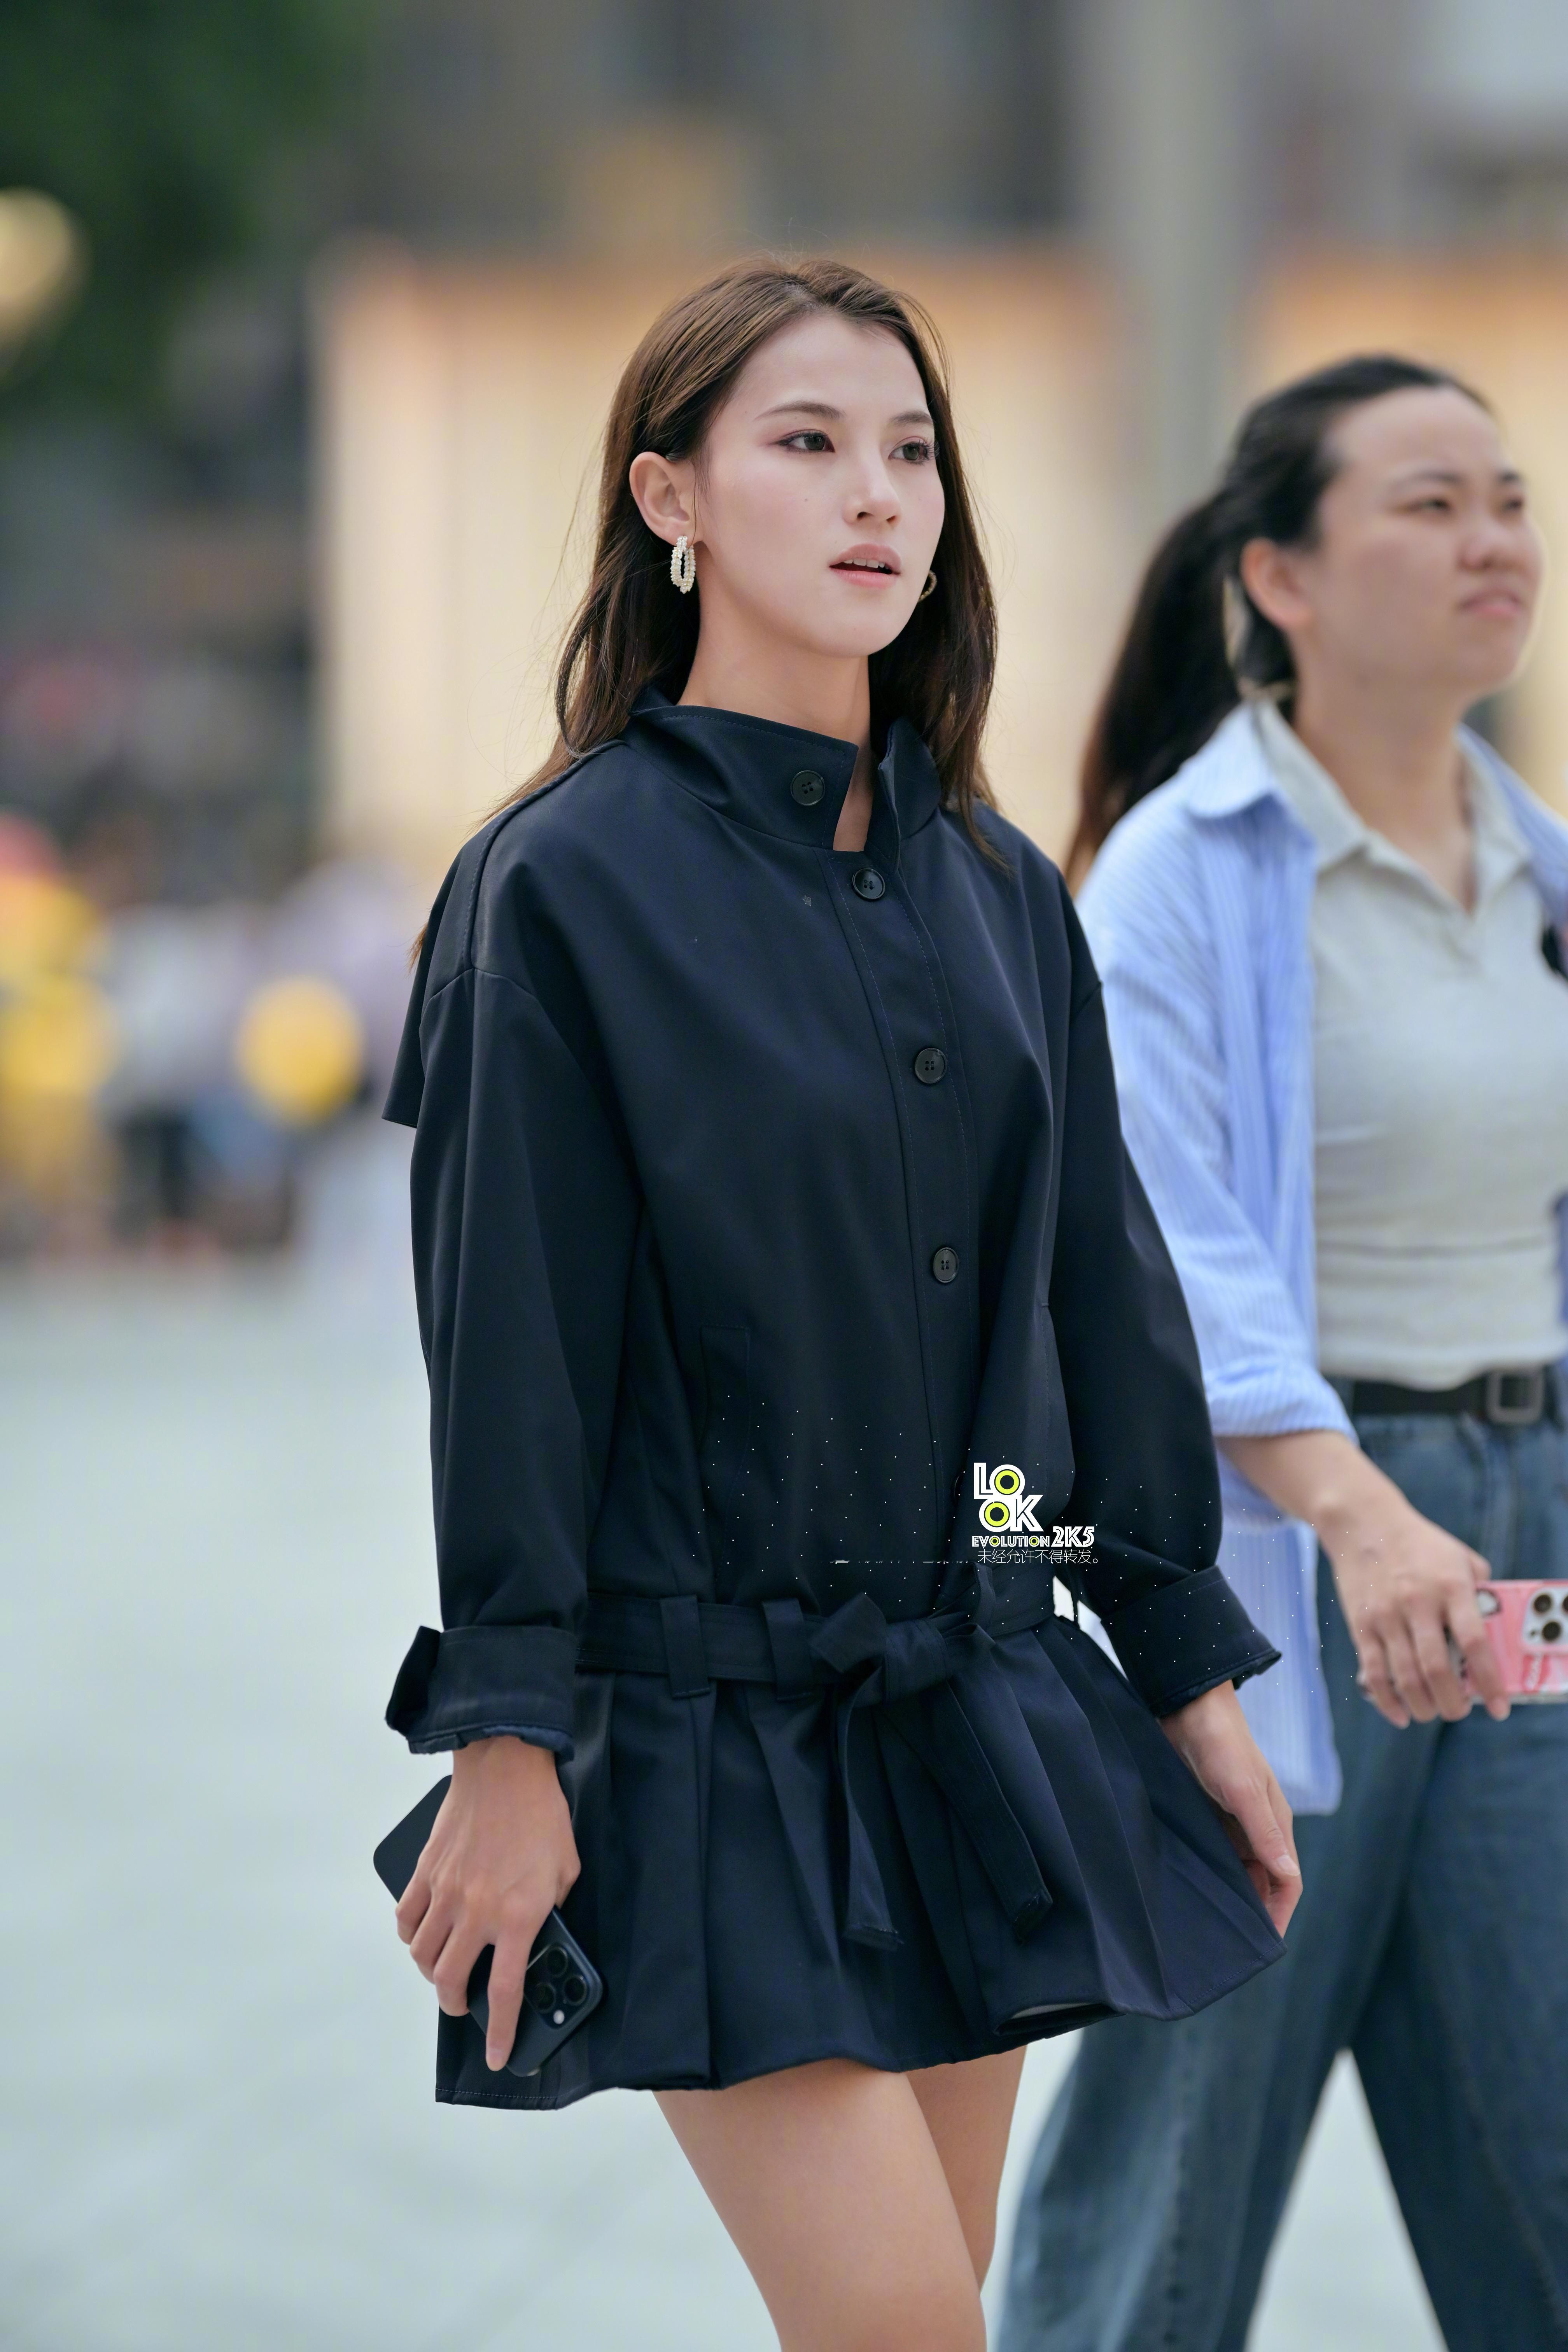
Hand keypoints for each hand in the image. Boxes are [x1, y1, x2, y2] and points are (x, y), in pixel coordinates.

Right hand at [394, 1736, 580, 2070]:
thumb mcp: (566, 1870)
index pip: (503, 1991)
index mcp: (518, 1916)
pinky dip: (410, 1936)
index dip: (498, 2031)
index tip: (496, 2055)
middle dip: (455, 2006)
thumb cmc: (541, 1816)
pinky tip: (421, 1937)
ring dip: (430, 1975)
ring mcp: (446, 1892)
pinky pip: (406, 1918)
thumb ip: (552, 1908)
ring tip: (443, 1974)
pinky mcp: (426, 1872)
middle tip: (463, 2007)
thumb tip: (539, 1931)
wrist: (506, 1769)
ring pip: (422, 1955)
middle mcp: (477, 1911)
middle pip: (450, 1981)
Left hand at [1160, 1681, 1300, 1934]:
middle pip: (1263, 1879)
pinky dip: (1212, 1872)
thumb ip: (1264, 1832)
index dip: (1278, 1911)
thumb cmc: (1222, 1745)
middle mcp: (1256, 1826)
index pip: (1287, 1879)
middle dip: (1254, 1909)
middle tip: (1233, 1942)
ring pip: (1238, 1868)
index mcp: (1274, 1822)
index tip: (1264, 1944)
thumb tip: (1288, 1874)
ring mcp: (1231, 1820)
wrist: (1189, 1708)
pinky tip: (1194, 1887)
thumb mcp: (1244, 1790)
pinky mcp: (1207, 1813)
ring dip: (1232, 1893)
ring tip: (1211, 1922)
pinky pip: (1216, 1852)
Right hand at [1322, 1486, 1506, 1728]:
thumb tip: (1495, 1636)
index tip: (1499, 1708)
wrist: (1364, 1523)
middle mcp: (1417, 1602)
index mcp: (1450, 1586)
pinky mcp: (1361, 1624)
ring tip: (1433, 1712)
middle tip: (1459, 1711)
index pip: (1475, 1643)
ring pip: (1405, 1677)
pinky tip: (1400, 1714)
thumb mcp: (1460, 1558)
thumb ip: (1481, 1593)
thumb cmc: (1420, 1545)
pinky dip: (1388, 1701)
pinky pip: (1374, 1673)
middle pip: (1437, 1669)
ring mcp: (1386, 1615)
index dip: (1489, 1682)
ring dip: (1423, 1706)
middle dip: (1453, 1703)